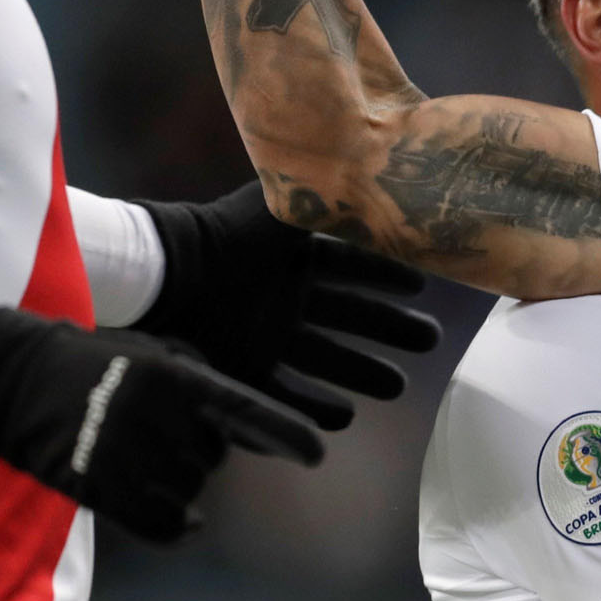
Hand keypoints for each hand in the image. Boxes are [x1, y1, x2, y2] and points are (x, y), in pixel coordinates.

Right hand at [0, 307, 323, 543]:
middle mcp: (155, 414)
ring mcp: (126, 454)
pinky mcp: (100, 489)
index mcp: (176, 376)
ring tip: (133, 454)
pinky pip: (163, 525)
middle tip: (152, 430)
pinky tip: (183, 523)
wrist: (14, 381)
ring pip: (188, 492)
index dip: (284, 432)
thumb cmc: (98, 365)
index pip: (244, 409)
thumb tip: (258, 434)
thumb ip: (209, 389)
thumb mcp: (158, 355)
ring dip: (174, 484)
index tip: (316, 455)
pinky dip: (177, 529)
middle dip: (197, 451)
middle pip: (213, 459)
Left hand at [134, 183, 441, 429]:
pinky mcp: (245, 370)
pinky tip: (345, 419)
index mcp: (296, 256)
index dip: (388, 275)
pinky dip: (314, 409)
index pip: (354, 265)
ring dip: (362, 373)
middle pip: (350, 316)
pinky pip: (287, 395)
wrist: (169, 276)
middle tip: (432, 341)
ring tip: (398, 385)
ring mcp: (266, 336)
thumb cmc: (228, 237)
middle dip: (391, 329)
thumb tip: (376, 181)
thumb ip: (329, 201)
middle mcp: (286, 297)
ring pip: (327, 359)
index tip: (422, 284)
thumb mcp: (285, 207)